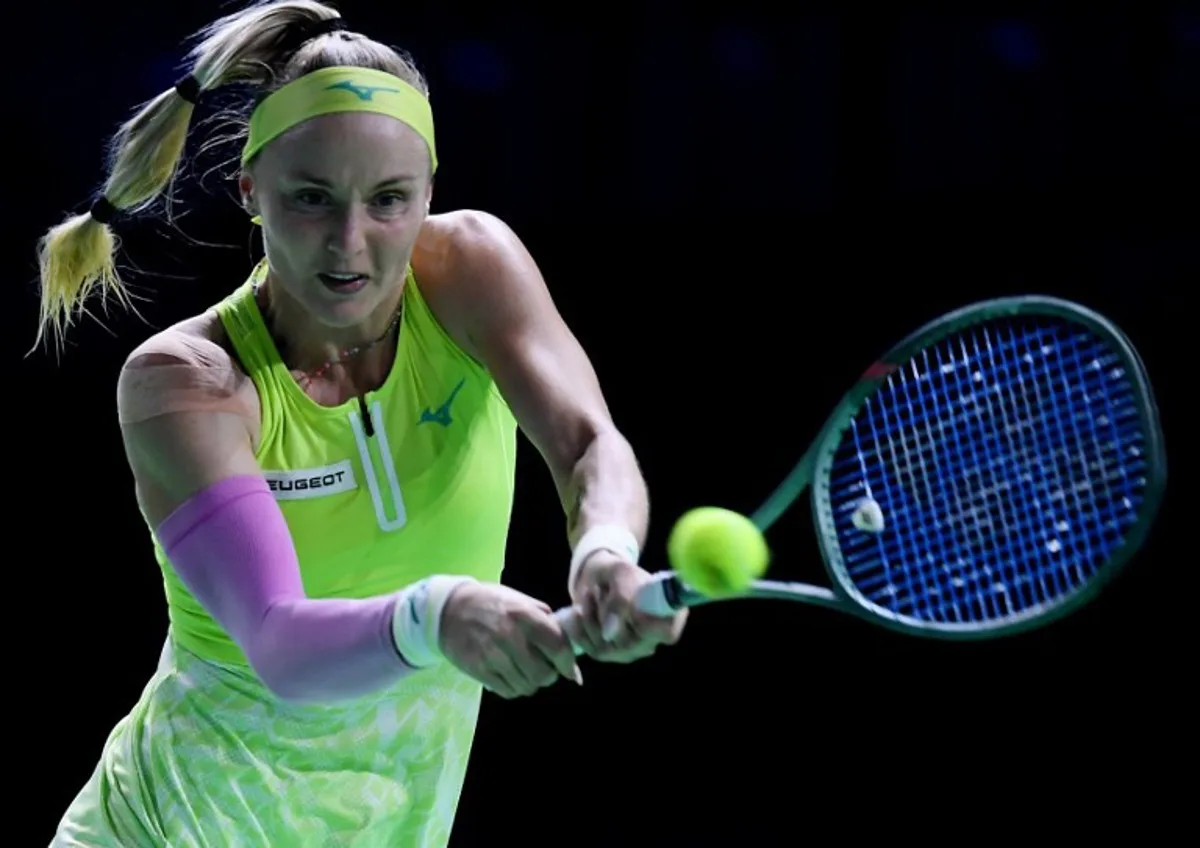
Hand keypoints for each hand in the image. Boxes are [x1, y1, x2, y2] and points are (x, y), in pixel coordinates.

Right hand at [439, 581, 582, 698]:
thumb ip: (545, 620)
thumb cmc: (491, 603)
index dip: (568, 663)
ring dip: (531, 683)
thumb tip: (570, 646)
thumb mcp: (520, 600)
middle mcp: (509, 635)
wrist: (448, 609)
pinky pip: (507, 691)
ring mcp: (492, 654)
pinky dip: (514, 688)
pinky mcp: (478, 669)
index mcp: (524, 614)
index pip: (557, 645)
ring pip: (526, 686)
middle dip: (549, 675)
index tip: (570, 670)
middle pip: (543, 673)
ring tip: (526, 672)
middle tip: (544, 669)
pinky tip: (511, 677)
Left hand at [567, 552, 687, 662]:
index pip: (667, 633)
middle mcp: (653, 639)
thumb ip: (621, 599)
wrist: (600, 578)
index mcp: (670, 616)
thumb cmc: (619, 573)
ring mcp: (632, 650)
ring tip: (588, 594)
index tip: (630, 606)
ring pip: (608, 648)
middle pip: (631, 644)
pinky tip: (578, 610)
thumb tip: (609, 633)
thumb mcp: (621, 574)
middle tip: (594, 590)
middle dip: (607, 616)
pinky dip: (580, 629)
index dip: (649, 624)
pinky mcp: (610, 654)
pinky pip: (592, 649)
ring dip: (591, 619)